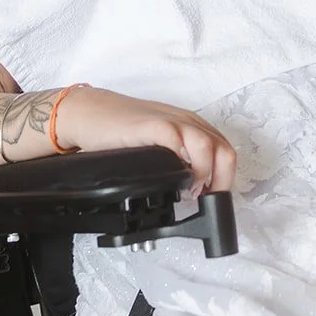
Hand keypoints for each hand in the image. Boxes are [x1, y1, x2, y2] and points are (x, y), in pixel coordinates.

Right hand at [55, 86, 235, 195]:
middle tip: (206, 201)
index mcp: (193, 127)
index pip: (225, 152)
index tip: (214, 200)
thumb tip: (193, 191)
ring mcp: (172, 122)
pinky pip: (178, 140)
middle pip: (225, 151)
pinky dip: (184, 162)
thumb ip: (178, 161)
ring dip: (206, 175)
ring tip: (192, 192)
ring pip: (209, 146)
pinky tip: (177, 178)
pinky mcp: (153, 126)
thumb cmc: (122, 131)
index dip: (225, 181)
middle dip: (221, 182)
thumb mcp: (160, 146)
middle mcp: (188, 123)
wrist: (90, 113)